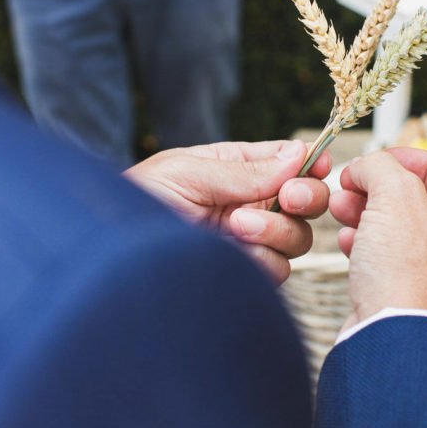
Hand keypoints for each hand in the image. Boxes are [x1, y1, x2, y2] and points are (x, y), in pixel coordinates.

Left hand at [125, 139, 330, 283]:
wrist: (109, 260)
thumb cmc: (136, 203)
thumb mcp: (187, 173)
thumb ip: (244, 170)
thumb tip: (298, 153)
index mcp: (235, 169)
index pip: (287, 161)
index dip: (309, 162)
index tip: (317, 165)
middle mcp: (248, 205)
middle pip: (305, 200)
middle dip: (305, 196)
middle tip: (287, 197)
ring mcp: (248, 242)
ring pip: (298, 237)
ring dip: (276, 230)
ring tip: (235, 227)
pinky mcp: (244, 274)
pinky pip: (279, 268)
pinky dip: (263, 260)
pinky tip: (234, 254)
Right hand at [329, 148, 426, 335]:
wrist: (393, 343)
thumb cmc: (410, 275)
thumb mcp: (394, 197)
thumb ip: (382, 167)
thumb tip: (370, 165)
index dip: (422, 160)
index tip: (388, 158)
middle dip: (386, 190)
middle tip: (358, 182)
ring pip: (413, 234)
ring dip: (374, 216)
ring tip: (343, 208)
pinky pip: (403, 265)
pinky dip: (376, 248)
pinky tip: (347, 242)